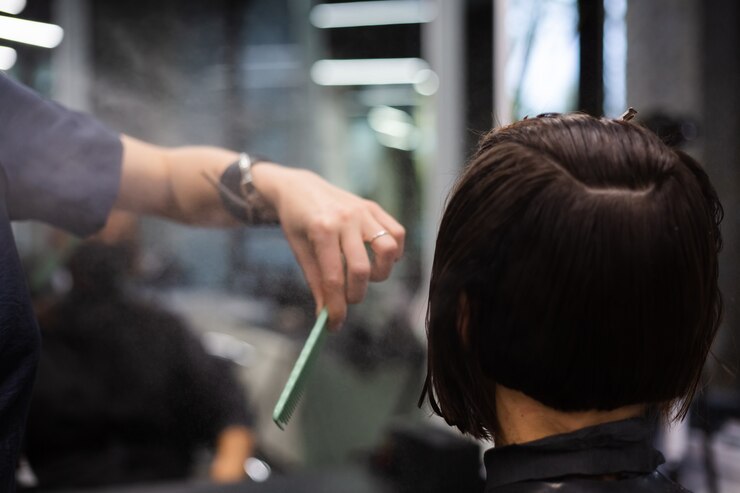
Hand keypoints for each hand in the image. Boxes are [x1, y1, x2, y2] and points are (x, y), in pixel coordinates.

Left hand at [253, 164, 404, 328]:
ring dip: (381, 272)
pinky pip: (397, 233)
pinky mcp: (374, 207)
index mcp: (322, 229)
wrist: (298, 187)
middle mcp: (346, 218)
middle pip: (362, 269)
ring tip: (366, 275)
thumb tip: (327, 315)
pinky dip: (394, 252)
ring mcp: (363, 211)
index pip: (333, 278)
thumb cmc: (297, 222)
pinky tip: (378, 258)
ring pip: (389, 249)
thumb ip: (316, 282)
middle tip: (347, 298)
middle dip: (355, 294)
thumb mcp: (300, 251)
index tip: (335, 325)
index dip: (336, 307)